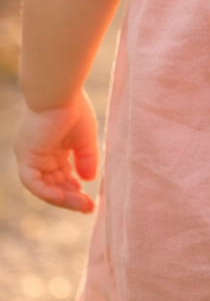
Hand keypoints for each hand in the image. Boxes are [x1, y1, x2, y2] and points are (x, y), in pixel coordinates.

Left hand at [15, 90, 98, 212]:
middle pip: (54, 185)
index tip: (91, 200)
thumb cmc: (73, 109)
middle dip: (72, 198)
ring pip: (45, 187)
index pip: (62, 177)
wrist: (59, 93)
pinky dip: (48, 192)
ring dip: (63, 198)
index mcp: (54, 149)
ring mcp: (32, 157)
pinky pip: (34, 183)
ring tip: (83, 205)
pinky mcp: (27, 157)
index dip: (76, 190)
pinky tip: (64, 198)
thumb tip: (89, 180)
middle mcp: (41, 156)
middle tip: (89, 207)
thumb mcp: (85, 138)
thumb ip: (86, 158)